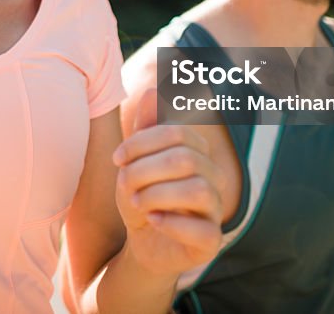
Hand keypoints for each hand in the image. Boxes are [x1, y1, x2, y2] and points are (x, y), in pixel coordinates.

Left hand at [112, 89, 225, 275]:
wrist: (143, 243)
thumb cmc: (142, 196)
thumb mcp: (136, 162)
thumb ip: (145, 130)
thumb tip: (153, 90)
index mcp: (197, 153)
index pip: (177, 133)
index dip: (142, 142)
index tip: (117, 158)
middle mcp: (213, 177)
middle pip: (186, 159)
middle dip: (145, 170)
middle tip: (124, 184)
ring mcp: (216, 209)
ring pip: (199, 189)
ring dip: (158, 194)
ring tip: (137, 202)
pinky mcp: (212, 240)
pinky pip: (203, 228)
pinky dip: (171, 222)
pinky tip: (152, 221)